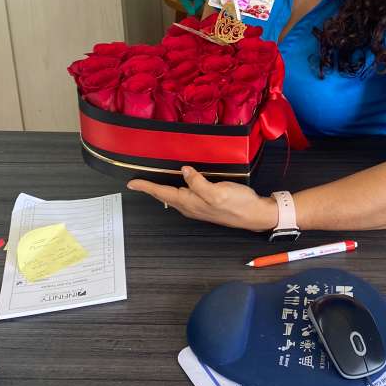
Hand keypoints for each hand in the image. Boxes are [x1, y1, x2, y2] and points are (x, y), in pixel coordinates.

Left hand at [127, 166, 277, 231]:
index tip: (132, 183)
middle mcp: (190, 206)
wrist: (254, 215)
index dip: (146, 187)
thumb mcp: (217, 192)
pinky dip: (175, 189)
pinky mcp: (205, 204)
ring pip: (173, 197)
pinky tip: (178, 185)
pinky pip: (184, 196)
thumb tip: (184, 171)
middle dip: (150, 189)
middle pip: (165, 196)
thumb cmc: (238, 204)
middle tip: (137, 182)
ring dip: (161, 190)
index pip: (162, 193)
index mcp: (190, 202)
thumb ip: (199, 183)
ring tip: (151, 183)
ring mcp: (197, 206)